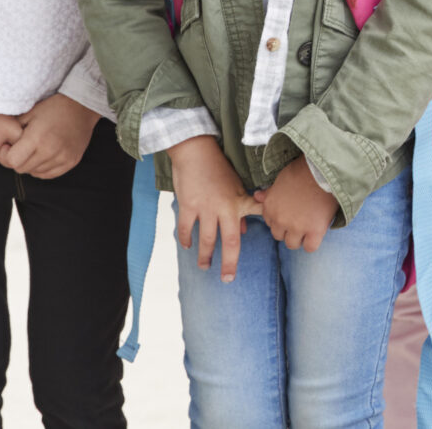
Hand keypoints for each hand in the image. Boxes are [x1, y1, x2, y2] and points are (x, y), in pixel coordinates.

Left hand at [0, 93, 100, 178]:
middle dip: (18, 159)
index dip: (6, 154)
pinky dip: (43, 167)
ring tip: (36, 149)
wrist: (82, 107)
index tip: (9, 146)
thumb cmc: (53, 107)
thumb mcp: (29, 112)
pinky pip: (48, 174)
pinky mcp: (70, 162)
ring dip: (31, 164)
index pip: (11, 161)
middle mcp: (49, 151)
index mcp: (36, 138)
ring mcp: (62, 158)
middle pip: (21, 169)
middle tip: (22, 147)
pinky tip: (45, 154)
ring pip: (34, 172)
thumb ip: (12, 129)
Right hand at [169, 136, 255, 282]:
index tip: (241, 267)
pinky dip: (186, 239)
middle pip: (229, 242)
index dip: (244, 251)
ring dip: (205, 255)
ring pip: (207, 239)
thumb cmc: (219, 169)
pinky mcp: (188, 205)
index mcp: (238, 203)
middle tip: (227, 279)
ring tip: (204, 266)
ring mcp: (206, 208)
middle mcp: (224, 208)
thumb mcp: (236, 187)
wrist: (197, 152)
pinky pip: (186, 228)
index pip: (245, 230)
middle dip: (228, 263)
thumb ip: (242, 210)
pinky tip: (186, 245)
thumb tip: (244, 232)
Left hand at [254, 157, 340, 252]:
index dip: (280, 219)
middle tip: (300, 220)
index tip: (289, 214)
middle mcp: (280, 220)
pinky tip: (317, 232)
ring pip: (292, 244)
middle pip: (279, 235)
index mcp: (270, 207)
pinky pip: (309, 247)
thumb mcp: (281, 179)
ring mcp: (297, 227)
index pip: (270, 223)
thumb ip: (270, 192)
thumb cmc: (302, 171)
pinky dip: (312, 242)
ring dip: (299, 238)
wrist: (323, 171)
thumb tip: (257, 196)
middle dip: (288, 230)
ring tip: (308, 227)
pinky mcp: (314, 231)